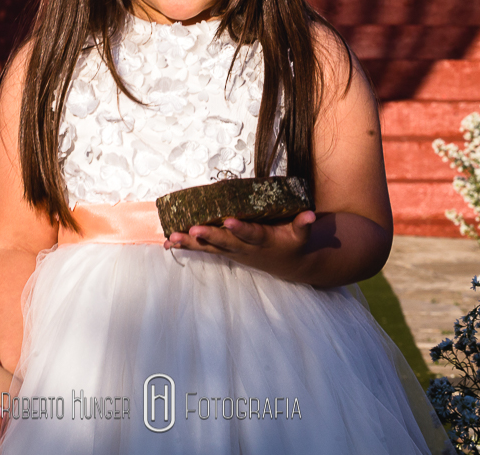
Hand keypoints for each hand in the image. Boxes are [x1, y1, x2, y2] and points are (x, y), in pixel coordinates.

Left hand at [165, 211, 317, 279]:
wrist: (289, 265)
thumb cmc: (293, 243)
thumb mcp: (301, 235)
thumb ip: (304, 224)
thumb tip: (312, 215)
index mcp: (263, 240)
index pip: (251, 234)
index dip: (240, 228)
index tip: (228, 221)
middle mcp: (245, 248)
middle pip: (224, 242)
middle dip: (208, 236)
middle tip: (192, 230)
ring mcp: (233, 251)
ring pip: (209, 247)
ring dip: (190, 243)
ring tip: (171, 238)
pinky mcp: (225, 251)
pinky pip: (204, 249)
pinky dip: (187, 246)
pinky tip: (167, 242)